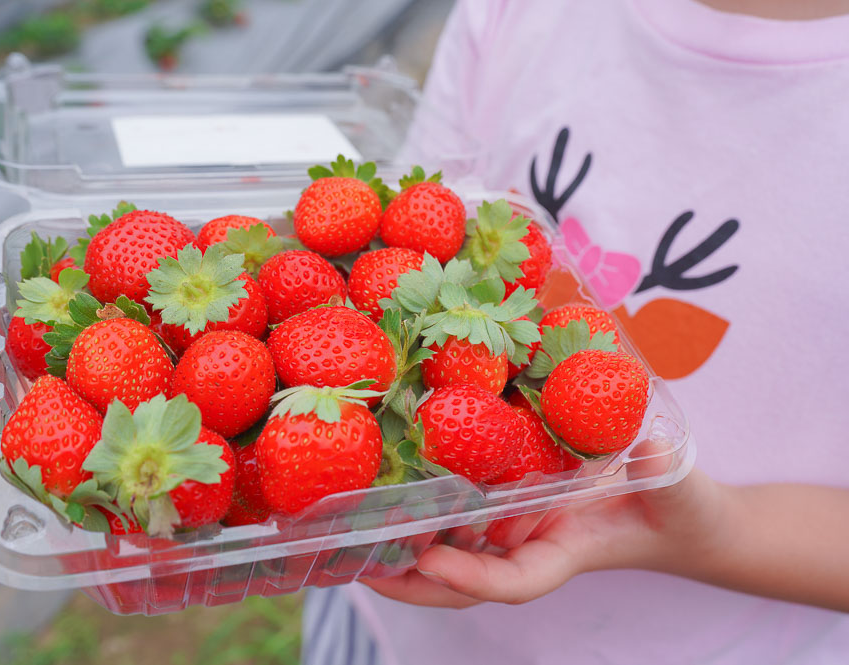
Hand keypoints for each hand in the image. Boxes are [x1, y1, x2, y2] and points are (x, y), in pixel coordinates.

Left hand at [363, 463, 729, 607]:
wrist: (677, 516)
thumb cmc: (681, 509)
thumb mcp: (680, 490)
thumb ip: (666, 472)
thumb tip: (652, 443)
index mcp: (566, 554)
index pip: (515, 581)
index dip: (472, 577)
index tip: (430, 561)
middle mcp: (530, 548)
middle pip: (462, 579)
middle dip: (410, 579)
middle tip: (357, 558)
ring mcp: (518, 531)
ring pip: (453, 548)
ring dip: (407, 542)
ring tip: (355, 524)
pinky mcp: (513, 507)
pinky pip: (464, 513)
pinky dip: (429, 506)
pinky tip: (395, 484)